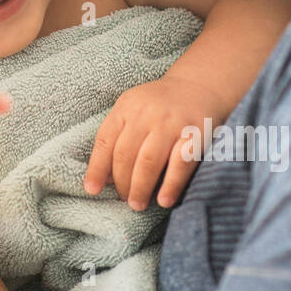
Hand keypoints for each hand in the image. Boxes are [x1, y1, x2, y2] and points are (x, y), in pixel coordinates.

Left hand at [83, 77, 222, 210]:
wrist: (199, 85)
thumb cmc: (160, 105)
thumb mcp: (133, 108)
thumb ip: (118, 136)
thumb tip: (103, 178)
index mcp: (126, 107)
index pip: (105, 140)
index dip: (97, 168)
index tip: (92, 190)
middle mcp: (146, 114)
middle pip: (125, 154)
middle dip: (122, 183)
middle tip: (124, 200)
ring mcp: (171, 124)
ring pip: (148, 162)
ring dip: (140, 188)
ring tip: (137, 204)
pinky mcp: (195, 135)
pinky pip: (180, 164)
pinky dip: (170, 185)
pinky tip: (163, 200)